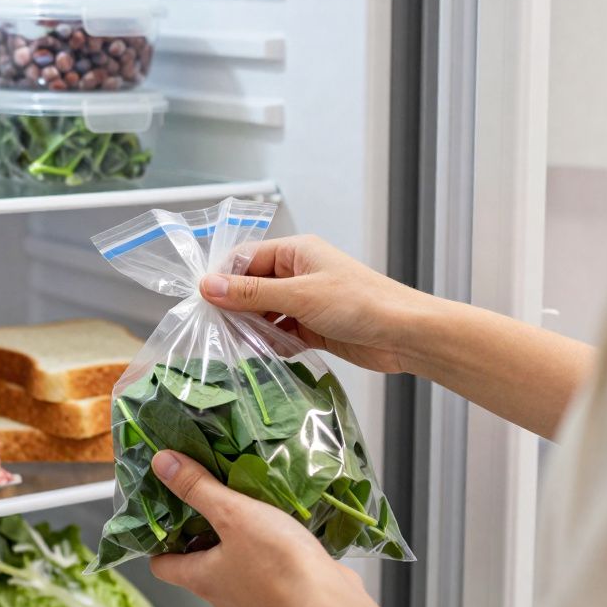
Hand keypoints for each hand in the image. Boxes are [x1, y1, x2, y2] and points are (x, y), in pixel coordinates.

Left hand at [148, 450, 421, 606]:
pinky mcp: (279, 600)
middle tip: (205, 504)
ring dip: (233, 545)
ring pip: (230, 570)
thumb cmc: (277, 561)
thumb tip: (161, 463)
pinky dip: (261, 555)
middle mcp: (221, 596)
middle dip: (199, 536)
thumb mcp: (232, 513)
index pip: (162, 566)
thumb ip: (197, 488)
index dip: (158, 543)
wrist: (326, 600)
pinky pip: (261, 574)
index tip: (164, 518)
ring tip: (243, 513)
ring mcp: (251, 602)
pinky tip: (275, 533)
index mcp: (201, 579)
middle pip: (196, 566)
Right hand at [202, 235, 434, 373]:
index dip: (222, 278)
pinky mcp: (313, 327)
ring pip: (264, 311)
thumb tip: (207, 287)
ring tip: (234, 344)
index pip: (245, 258)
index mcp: (295, 252)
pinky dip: (270, 342)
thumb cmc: (360, 304)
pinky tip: (262, 354)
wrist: (405, 335)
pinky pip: (280, 332)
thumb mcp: (300, 296)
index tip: (201, 301)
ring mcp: (306, 301)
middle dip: (234, 306)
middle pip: (251, 286)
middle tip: (214, 328)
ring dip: (251, 327)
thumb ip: (252, 294)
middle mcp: (298, 273)